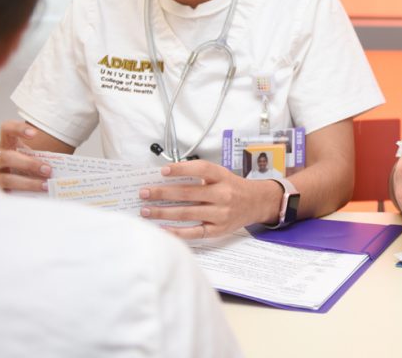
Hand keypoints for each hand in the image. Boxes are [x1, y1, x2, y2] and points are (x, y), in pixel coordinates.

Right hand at [0, 120, 54, 192]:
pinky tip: (32, 198)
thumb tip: (68, 166)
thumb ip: (48, 158)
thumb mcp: (38, 157)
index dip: (17, 129)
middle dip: (28, 164)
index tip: (35, 134)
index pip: (6, 129)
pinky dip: (19, 196)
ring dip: (27, 183)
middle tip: (48, 169)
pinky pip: (4, 195)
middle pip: (5, 157)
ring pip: (5, 179)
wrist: (24, 182)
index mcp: (8, 143)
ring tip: (45, 185)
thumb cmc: (32, 166)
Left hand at [140, 160, 279, 239]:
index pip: (201, 169)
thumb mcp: (222, 175)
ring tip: (146, 211)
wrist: (257, 203)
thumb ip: (200, 176)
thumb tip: (167, 178)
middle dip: (162, 193)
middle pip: (188, 193)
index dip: (181, 169)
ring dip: (163, 212)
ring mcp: (220, 214)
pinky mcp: (218, 230)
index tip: (162, 171)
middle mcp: (222, 194)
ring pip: (187, 213)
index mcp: (223, 177)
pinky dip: (176, 232)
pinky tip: (162, 229)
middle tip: (144, 193)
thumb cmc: (234, 187)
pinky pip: (194, 233)